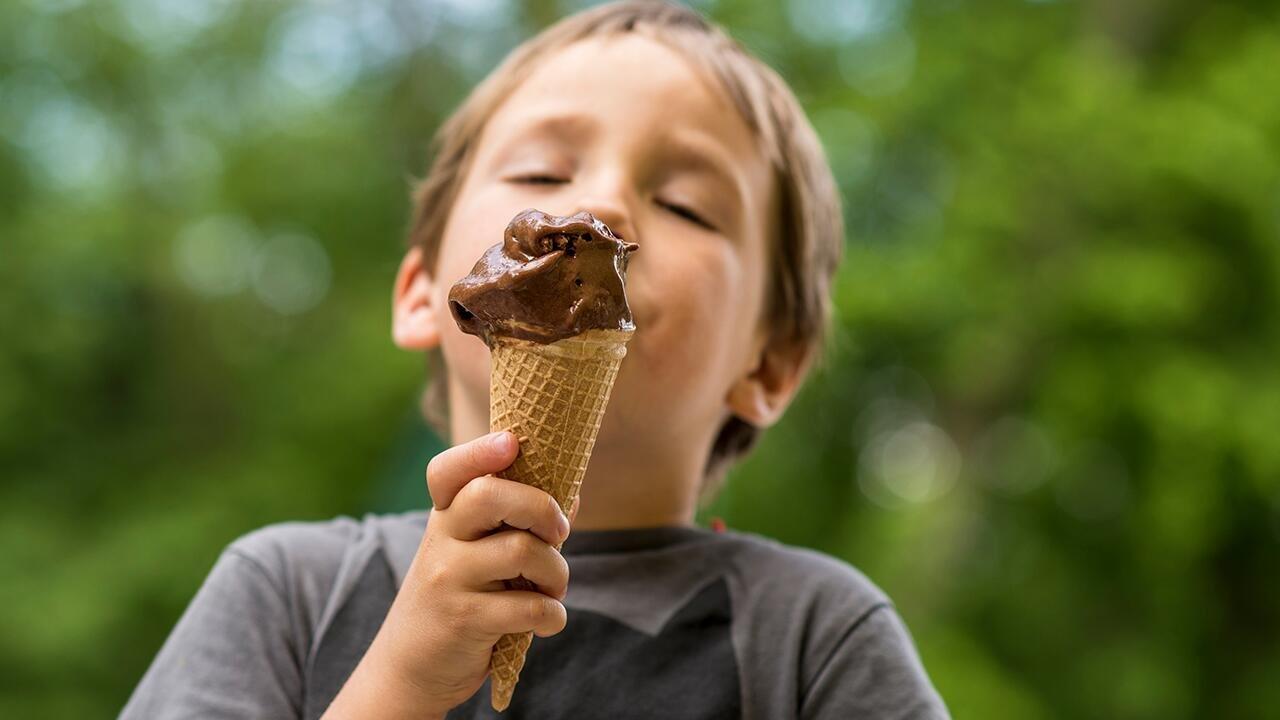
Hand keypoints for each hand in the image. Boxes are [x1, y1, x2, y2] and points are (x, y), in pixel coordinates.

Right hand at [322, 432, 572, 718]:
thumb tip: (573, 490)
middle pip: (490, 494)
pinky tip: (548, 619)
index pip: (449, 470)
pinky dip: (553, 615)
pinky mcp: (464, 620)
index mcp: (445, 515)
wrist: (411, 666)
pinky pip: (529, 606)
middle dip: (543, 508)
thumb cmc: (460, 596)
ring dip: (557, 572)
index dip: (480, 450)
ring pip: (522, 551)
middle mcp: (441, 539)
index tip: (511, 443)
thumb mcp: (473, 552)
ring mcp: (449, 579)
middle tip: (558, 534)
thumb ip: (517, 521)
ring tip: (553, 588)